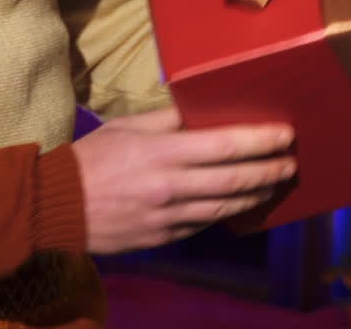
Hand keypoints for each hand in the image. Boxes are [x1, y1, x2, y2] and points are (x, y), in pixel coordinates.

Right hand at [71, 106, 295, 252]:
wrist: (59, 206)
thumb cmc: (94, 157)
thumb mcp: (128, 126)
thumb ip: (168, 120)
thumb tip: (202, 111)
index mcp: (162, 153)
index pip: (223, 146)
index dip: (259, 141)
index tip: (284, 134)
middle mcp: (171, 187)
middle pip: (233, 181)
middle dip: (268, 171)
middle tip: (291, 162)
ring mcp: (170, 218)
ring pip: (225, 208)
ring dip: (256, 195)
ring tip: (275, 183)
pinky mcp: (165, 239)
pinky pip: (205, 224)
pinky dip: (228, 212)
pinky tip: (241, 204)